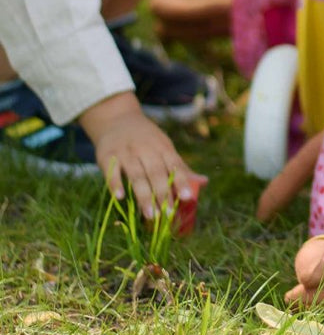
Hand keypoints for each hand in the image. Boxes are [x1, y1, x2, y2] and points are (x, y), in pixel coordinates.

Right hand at [79, 92, 205, 219]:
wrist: (117, 119)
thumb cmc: (146, 139)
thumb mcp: (165, 147)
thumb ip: (180, 167)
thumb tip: (205, 182)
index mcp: (163, 147)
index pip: (174, 165)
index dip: (181, 181)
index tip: (187, 197)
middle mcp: (146, 148)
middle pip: (156, 172)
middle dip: (163, 193)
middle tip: (167, 215)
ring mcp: (127, 152)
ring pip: (136, 175)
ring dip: (144, 195)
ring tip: (150, 215)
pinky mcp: (108, 156)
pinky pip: (112, 171)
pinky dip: (116, 184)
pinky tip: (120, 197)